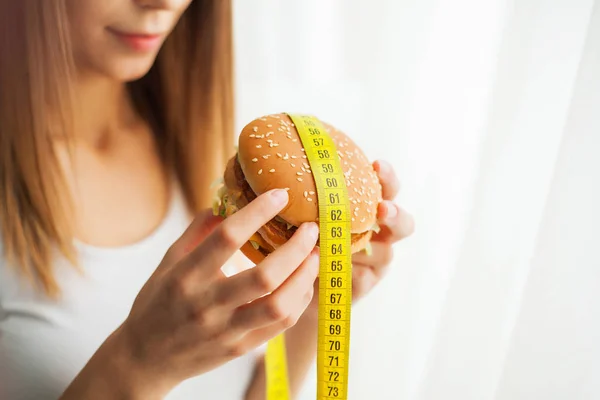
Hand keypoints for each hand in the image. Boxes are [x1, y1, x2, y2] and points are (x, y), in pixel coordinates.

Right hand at [113, 189, 319, 394]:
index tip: (279, 195)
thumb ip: (197, 232)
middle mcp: (207, 304)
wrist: (147, 358)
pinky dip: (298, 300)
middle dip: (296, 249)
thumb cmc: (157, 304)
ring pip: (279, 306)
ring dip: (305, 277)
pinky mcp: (240, 348)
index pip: (226, 239)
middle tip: (310, 229)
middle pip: (264, 276)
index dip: (257, 213)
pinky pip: (280, 325)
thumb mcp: (168, 262)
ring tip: (315, 256)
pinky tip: (303, 282)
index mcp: (186, 276)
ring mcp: (226, 330)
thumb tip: (225, 201)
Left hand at [304, 160, 413, 315]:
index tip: (376, 165)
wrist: (294, 279)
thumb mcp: (303, 211)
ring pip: (385, 253)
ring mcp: (375, 261)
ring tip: (345, 243)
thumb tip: (282, 162)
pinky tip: (331, 265)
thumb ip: (305, 192)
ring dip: (367, 247)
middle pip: (402, 222)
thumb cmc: (301, 234)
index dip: (386, 177)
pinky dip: (349, 271)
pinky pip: (362, 277)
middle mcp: (379, 233)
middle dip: (394, 214)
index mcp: (369, 208)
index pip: (388, 188)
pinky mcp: (363, 284)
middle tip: (382, 209)